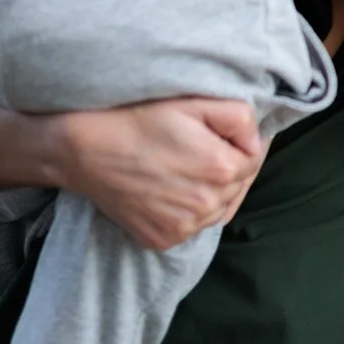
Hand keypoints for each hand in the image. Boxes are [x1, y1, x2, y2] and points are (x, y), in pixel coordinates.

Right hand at [54, 95, 265, 248]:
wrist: (86, 149)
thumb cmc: (140, 119)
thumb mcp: (195, 103)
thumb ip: (240, 117)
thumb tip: (256, 140)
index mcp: (222, 168)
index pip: (253, 160)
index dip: (239, 145)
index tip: (218, 136)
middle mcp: (207, 205)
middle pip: (236, 187)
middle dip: (226, 169)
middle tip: (197, 150)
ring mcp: (185, 227)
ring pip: (216, 210)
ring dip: (209, 193)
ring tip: (183, 170)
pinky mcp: (163, 240)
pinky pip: (190, 228)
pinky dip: (186, 212)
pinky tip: (169, 191)